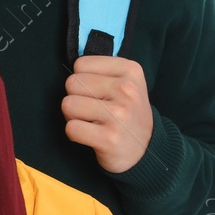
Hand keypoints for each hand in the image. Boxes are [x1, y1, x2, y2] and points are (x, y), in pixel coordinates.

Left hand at [62, 55, 153, 173]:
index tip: (99, 94)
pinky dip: (75, 134)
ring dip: (74, 117)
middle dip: (76, 98)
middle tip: (94, 111)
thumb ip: (99, 70)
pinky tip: (93, 136)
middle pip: (71, 83)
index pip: (80, 64)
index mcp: (130, 70)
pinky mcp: (110, 138)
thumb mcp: (125, 82)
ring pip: (68, 105)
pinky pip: (71, 128)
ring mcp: (120, 114)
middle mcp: (127, 90)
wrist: (146, 149)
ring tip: (93, 123)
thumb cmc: (126, 113)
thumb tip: (70, 66)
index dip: (82, 80)